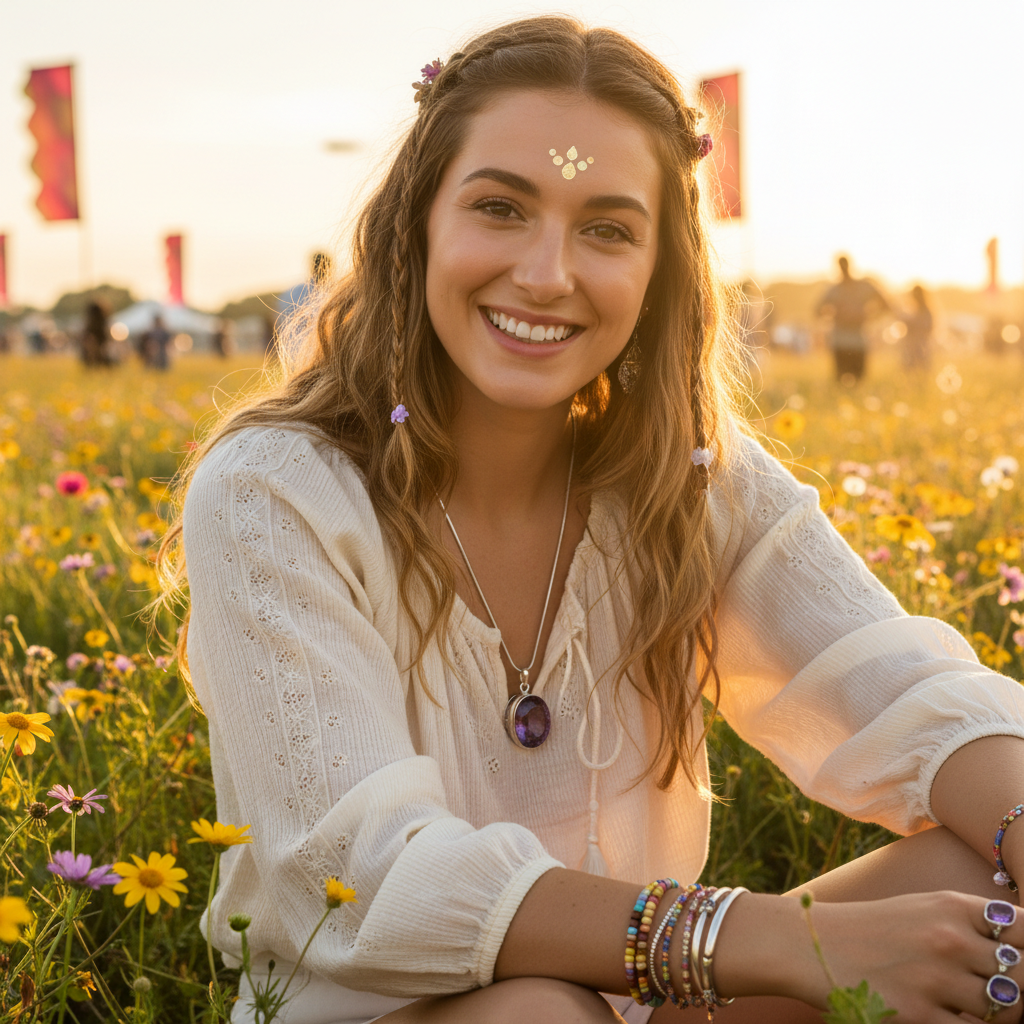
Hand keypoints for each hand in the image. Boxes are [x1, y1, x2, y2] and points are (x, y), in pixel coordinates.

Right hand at [806, 891, 1023, 1022]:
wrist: (812, 944)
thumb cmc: (874, 929)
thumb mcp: (925, 909)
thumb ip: (973, 925)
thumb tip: (1019, 954)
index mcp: (953, 906)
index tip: (1022, 959)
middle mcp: (949, 939)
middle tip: (1006, 992)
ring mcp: (935, 979)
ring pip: (1008, 1010)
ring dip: (1001, 1014)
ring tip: (978, 1007)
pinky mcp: (918, 1016)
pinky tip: (952, 1015)